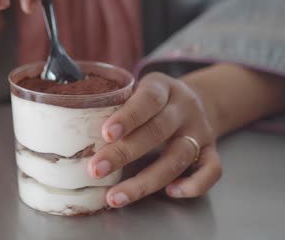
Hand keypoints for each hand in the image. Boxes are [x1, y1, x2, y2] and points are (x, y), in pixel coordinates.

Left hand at [88, 72, 222, 207]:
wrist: (198, 99)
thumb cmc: (154, 99)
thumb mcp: (138, 89)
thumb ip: (116, 104)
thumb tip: (73, 131)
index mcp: (163, 88)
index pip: (148, 99)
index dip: (128, 116)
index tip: (106, 134)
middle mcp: (184, 108)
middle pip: (157, 131)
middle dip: (124, 153)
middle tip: (96, 169)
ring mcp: (200, 130)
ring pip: (178, 157)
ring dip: (147, 180)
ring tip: (116, 196)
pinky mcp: (212, 149)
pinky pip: (212, 170)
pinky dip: (194, 185)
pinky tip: (170, 193)